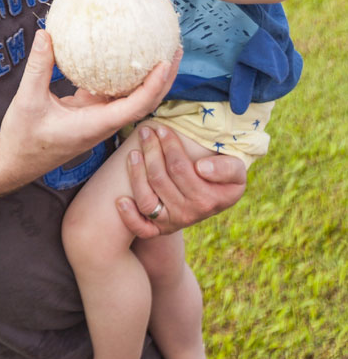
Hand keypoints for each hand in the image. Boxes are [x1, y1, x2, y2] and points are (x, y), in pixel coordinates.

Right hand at [0, 31, 179, 183]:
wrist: (16, 161)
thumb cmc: (23, 137)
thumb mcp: (27, 100)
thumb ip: (39, 67)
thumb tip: (45, 34)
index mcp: (95, 125)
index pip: (134, 106)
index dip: (153, 86)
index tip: (164, 62)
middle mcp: (103, 122)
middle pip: (144, 101)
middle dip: (164, 78)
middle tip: (175, 48)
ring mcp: (98, 117)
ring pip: (131, 97)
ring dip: (148, 76)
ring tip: (159, 47)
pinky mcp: (89, 111)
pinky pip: (111, 91)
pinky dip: (121, 75)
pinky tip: (120, 53)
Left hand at [115, 125, 246, 237]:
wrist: (215, 199)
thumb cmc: (223, 179)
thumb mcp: (237, 172)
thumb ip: (228, 168)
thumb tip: (202, 167)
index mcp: (207, 200)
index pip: (180, 169)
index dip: (169, 146)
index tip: (162, 129)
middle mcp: (188, 214)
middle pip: (160, 179)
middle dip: (150, 151)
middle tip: (145, 131)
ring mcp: (171, 222)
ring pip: (147, 199)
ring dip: (136, 174)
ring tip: (133, 153)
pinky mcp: (158, 229)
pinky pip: (141, 228)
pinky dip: (129, 217)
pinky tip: (121, 200)